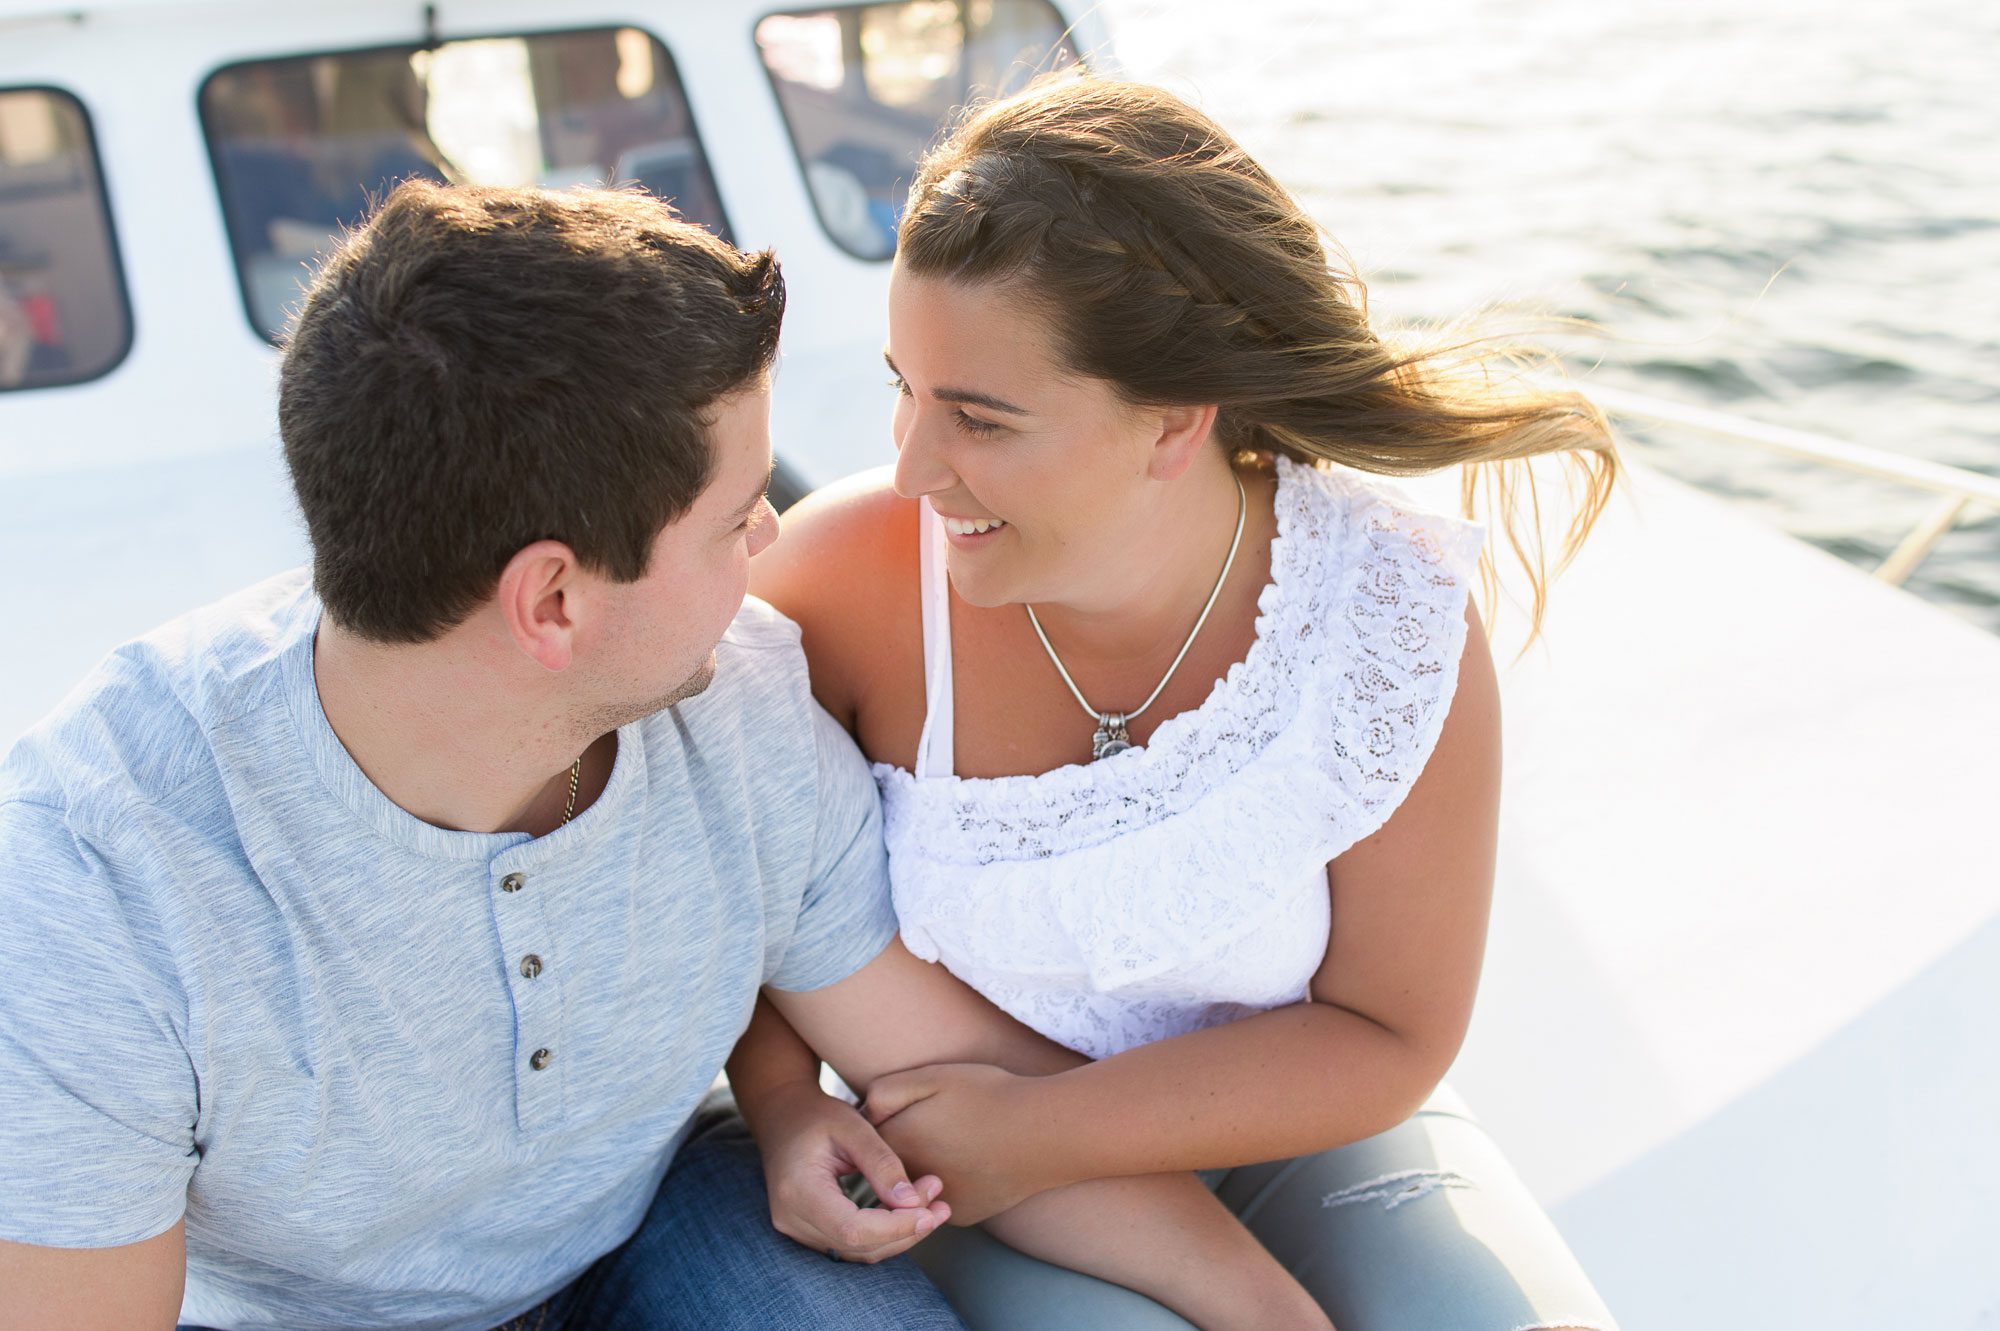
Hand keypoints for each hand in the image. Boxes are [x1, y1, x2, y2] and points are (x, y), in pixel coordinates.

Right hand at [750, 1079, 950, 1263]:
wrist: (785, 1117)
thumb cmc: (818, 1115)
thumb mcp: (852, 1126)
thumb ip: (882, 1163)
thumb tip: (913, 1203)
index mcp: (798, 1190)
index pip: (853, 1229)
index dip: (896, 1227)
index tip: (932, 1211)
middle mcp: (791, 1218)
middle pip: (858, 1245)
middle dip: (906, 1230)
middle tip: (941, 1203)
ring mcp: (796, 1229)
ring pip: (858, 1251)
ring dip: (900, 1235)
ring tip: (935, 1206)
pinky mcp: (809, 1231)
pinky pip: (852, 1244)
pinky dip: (884, 1233)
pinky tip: (910, 1213)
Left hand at [863, 1063, 1058, 1224]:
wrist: (1046, 1134)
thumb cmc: (990, 1096)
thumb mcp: (932, 1076)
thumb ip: (885, 1092)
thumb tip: (864, 1114)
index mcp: (897, 1144)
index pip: (865, 1138)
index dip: (881, 1119)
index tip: (901, 1107)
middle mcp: (909, 1182)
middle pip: (886, 1167)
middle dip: (898, 1147)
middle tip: (930, 1122)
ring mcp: (935, 1203)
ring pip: (913, 1187)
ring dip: (920, 1169)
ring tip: (950, 1140)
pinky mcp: (962, 1215)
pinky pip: (942, 1200)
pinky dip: (949, 1183)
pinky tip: (971, 1161)